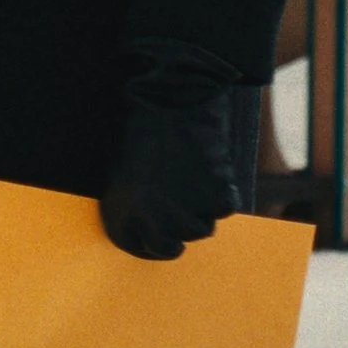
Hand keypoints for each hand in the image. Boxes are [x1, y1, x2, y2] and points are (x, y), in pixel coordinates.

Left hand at [98, 38, 243, 260]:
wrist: (167, 98)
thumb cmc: (142, 131)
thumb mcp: (123, 174)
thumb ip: (134, 209)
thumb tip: (152, 233)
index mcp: (121, 219)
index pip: (148, 248)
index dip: (159, 234)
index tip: (164, 216)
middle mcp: (152, 225)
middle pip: (180, 241)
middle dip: (183, 217)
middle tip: (179, 186)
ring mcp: (184, 214)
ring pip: (204, 226)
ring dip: (201, 202)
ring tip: (188, 167)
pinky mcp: (214, 198)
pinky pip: (226, 206)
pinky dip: (223, 187)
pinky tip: (207, 162)